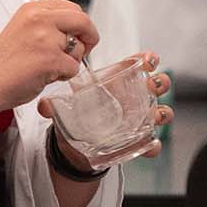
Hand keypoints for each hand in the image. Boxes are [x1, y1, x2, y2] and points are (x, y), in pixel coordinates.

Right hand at [0, 0, 99, 122]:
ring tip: (49, 67)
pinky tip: (46, 76)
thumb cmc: (4, 62)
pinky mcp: (49, 59)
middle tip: (82, 51)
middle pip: (83, 21)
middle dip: (89, 38)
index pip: (72, 8)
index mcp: (33, 9)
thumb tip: (78, 26)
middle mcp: (39, 19)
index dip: (80, 24)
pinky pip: (74, 68)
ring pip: (80, 48)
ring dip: (71, 61)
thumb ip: (48, 22)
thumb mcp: (24, 29)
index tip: (78, 35)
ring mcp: (45, 38)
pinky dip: (65, 76)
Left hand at [37, 53, 176, 168]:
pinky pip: (151, 142)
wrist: (77, 146)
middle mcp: (134, 98)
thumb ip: (55, 105)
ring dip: (162, 111)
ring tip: (155, 114)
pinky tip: (150, 145)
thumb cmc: (80, 116)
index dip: (148, 59)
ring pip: (161, 111)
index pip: (139, 65)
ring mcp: (139, 118)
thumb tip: (44, 105)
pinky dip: (153, 144)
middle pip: (157, 84)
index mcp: (119, 83)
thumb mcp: (68, 107)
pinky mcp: (138, 140)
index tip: (149, 59)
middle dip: (160, 82)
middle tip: (152, 85)